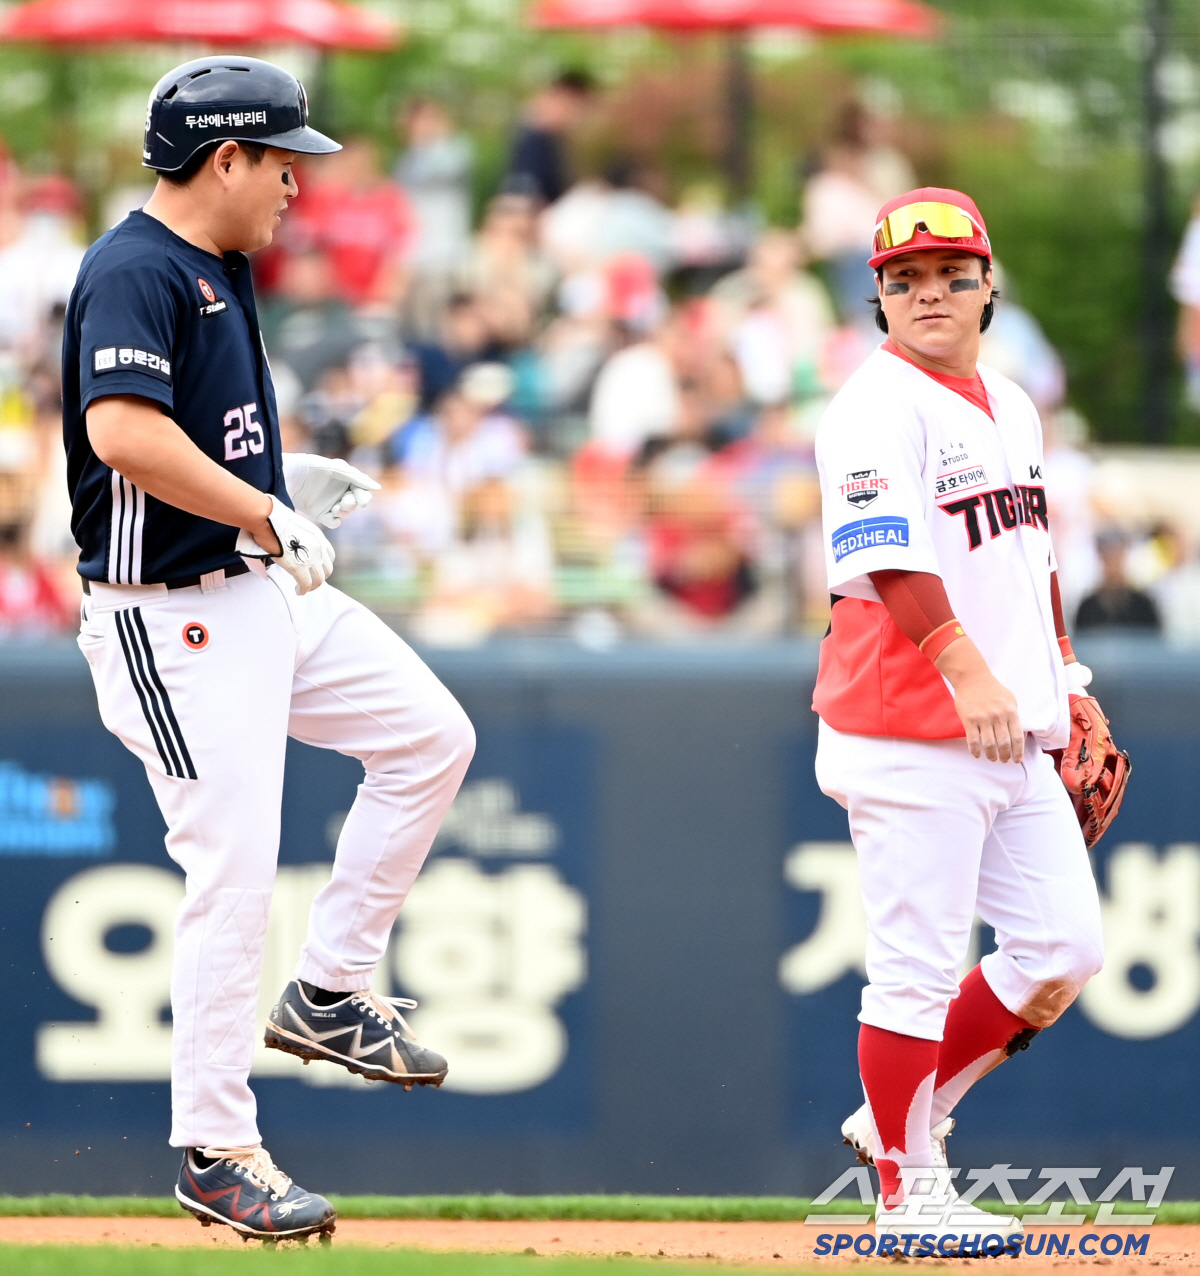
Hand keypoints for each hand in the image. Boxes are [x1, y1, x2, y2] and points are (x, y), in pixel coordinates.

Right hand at [235, 495, 334, 593]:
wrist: (267, 518)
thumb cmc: (274, 519)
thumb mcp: (296, 526)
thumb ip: (300, 536)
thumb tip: (292, 543)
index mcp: (318, 536)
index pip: (329, 555)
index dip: (324, 564)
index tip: (316, 568)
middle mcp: (318, 547)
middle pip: (327, 569)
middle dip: (319, 577)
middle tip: (311, 581)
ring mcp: (310, 558)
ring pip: (318, 580)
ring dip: (312, 586)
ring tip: (303, 588)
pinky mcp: (299, 567)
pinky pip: (305, 584)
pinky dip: (302, 590)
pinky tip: (298, 591)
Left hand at [282, 453, 379, 528]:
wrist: (283, 475)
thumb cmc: (309, 466)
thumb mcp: (335, 468)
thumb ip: (356, 477)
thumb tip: (377, 487)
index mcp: (345, 478)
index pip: (362, 490)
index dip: (364, 495)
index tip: (360, 498)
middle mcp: (339, 491)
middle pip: (356, 503)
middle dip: (354, 503)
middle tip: (346, 502)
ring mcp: (330, 503)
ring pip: (346, 513)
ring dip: (345, 511)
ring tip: (337, 507)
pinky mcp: (320, 514)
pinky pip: (334, 522)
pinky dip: (335, 520)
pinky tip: (331, 514)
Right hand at [935, 636, 1023, 763]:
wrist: (972, 678)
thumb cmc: (992, 689)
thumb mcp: (1009, 700)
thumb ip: (1013, 716)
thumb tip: (1017, 736)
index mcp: (1010, 712)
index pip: (1017, 737)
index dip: (1018, 751)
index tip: (1017, 760)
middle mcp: (998, 717)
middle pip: (1003, 743)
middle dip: (1005, 755)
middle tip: (1004, 760)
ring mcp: (982, 719)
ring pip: (988, 744)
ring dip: (991, 755)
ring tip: (992, 759)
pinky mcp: (969, 720)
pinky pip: (973, 740)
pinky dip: (975, 750)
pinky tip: (977, 754)